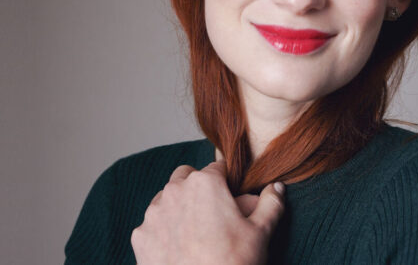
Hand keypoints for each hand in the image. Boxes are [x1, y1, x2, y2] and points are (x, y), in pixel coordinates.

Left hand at [131, 160, 284, 264]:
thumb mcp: (260, 233)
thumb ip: (271, 203)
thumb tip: (277, 187)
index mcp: (205, 183)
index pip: (218, 168)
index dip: (227, 182)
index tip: (231, 197)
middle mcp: (176, 190)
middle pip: (187, 176)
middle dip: (198, 187)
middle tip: (213, 213)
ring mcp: (154, 213)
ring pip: (166, 197)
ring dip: (178, 205)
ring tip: (195, 231)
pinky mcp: (140, 237)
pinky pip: (152, 223)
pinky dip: (163, 230)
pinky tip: (177, 249)